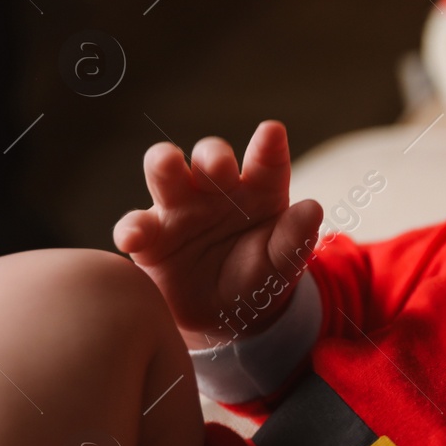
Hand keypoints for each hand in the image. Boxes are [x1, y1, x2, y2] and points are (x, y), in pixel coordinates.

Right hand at [112, 120, 323, 347]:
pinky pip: (136, 225)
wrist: (225, 315)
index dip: (268, 146)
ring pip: (166, 174)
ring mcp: (179, 208)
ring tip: (166, 162)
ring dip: (164, 164)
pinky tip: (134, 239)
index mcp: (258, 191)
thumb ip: (294, 239)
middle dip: (212, 155)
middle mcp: (216, 190)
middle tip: (219, 166)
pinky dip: (132, 228)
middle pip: (209, 158)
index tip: (272, 131)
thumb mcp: (281, 264)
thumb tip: (313, 208)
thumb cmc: (259, 277)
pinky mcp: (150, 236)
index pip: (266, 163)